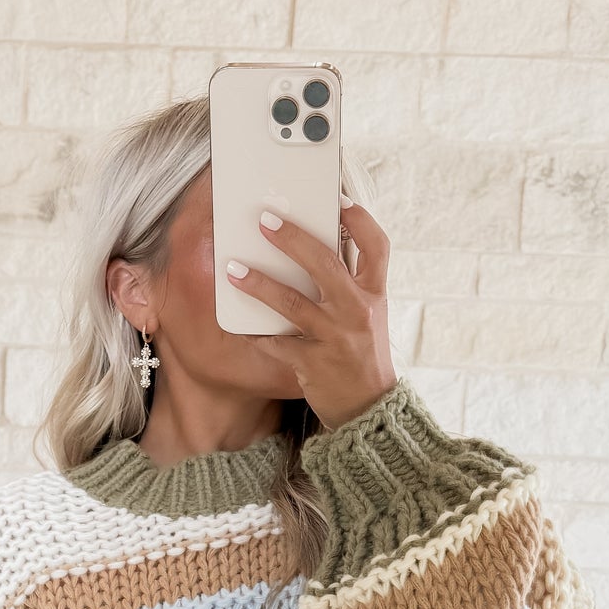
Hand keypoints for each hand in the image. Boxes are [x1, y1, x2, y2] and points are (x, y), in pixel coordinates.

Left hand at [224, 198, 396, 429]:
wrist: (369, 409)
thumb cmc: (363, 354)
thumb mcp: (369, 315)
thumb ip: (349, 283)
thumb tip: (319, 246)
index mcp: (375, 294)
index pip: (376, 245)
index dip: (359, 219)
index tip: (338, 200)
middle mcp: (358, 311)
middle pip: (325, 264)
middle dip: (292, 239)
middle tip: (263, 221)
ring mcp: (336, 338)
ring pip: (292, 303)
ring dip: (258, 284)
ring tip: (232, 270)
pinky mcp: (314, 364)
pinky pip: (276, 343)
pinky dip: (255, 332)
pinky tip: (237, 323)